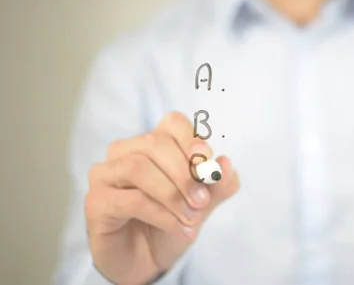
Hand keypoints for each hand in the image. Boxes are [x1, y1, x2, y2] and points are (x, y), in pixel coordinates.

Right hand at [84, 112, 239, 283]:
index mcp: (152, 144)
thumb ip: (216, 185)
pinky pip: (131, 200)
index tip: (208, 162)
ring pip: (138, 168)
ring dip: (172, 194)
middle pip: (154, 143)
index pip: (172, 123)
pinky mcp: (96, 201)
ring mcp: (105, 174)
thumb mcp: (202, 204)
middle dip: (184, 172)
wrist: (145, 260)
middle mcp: (124, 152)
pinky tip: (179, 228)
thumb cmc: (170, 222)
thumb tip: (226, 164)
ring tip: (192, 217)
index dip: (191, 138)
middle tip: (203, 201)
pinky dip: (161, 214)